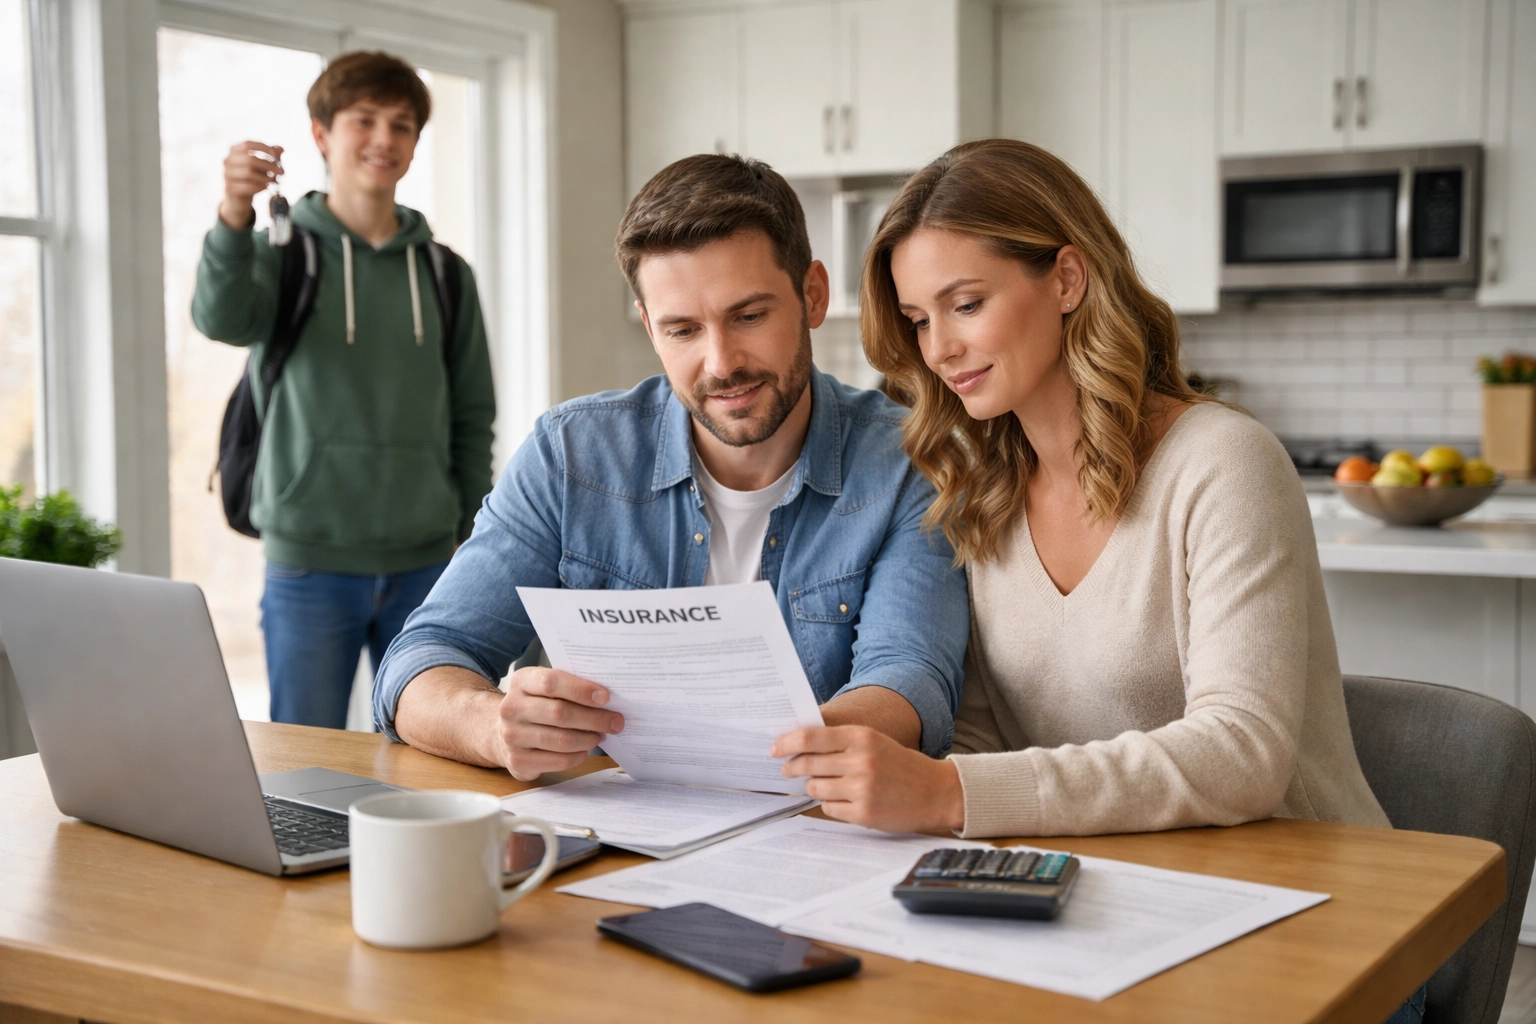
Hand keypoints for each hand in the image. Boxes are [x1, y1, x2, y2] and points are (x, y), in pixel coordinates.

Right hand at [219, 140, 283, 228]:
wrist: (240, 198)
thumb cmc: (252, 178)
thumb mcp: (261, 166)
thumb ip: (270, 156)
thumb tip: (281, 149)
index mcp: (234, 151)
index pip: (247, 144)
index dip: (262, 148)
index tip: (276, 155)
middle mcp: (228, 161)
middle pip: (249, 159)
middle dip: (268, 165)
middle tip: (281, 172)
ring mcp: (227, 175)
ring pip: (249, 173)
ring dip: (265, 177)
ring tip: (273, 180)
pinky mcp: (230, 188)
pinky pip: (247, 186)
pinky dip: (259, 186)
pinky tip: (266, 187)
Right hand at [494, 667, 623, 781]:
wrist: (502, 732)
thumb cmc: (536, 705)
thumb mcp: (543, 688)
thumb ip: (568, 687)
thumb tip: (606, 699)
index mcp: (521, 682)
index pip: (551, 682)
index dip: (580, 690)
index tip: (605, 697)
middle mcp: (511, 708)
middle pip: (559, 713)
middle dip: (594, 719)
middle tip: (616, 722)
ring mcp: (512, 736)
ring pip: (561, 740)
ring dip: (588, 739)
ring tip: (600, 736)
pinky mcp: (517, 760)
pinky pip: (557, 761)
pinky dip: (577, 756)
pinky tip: (584, 750)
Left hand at [773, 725, 965, 832]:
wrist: (936, 791)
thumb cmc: (900, 764)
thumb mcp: (873, 741)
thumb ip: (840, 741)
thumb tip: (798, 746)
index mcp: (862, 737)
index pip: (811, 737)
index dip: (786, 743)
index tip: (775, 749)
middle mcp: (861, 761)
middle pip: (807, 764)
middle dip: (792, 767)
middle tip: (787, 769)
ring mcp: (862, 789)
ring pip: (815, 788)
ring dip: (813, 787)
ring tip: (825, 785)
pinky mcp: (864, 813)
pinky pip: (829, 808)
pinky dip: (831, 804)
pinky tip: (844, 800)